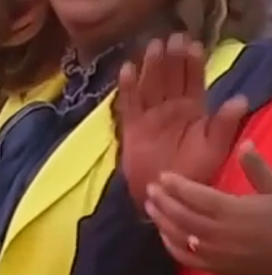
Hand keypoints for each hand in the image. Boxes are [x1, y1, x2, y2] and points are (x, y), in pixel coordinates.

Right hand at [117, 34, 247, 206]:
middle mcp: (170, 106)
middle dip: (172, 57)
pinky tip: (128, 68)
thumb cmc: (193, 171)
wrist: (166, 193)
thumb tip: (240, 99)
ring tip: (155, 46)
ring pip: (150, 84)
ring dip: (152, 66)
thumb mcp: (214, 148)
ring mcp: (150, 113)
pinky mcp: (131, 124)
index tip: (195, 45)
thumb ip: (223, 124)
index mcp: (192, 109)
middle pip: (170, 77)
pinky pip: (128, 102)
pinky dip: (128, 86)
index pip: (193, 81)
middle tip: (174, 37)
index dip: (193, 64)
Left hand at [145, 142, 271, 274]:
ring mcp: (217, 253)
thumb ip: (256, 168)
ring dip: (161, 221)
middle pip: (182, 216)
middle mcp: (220, 233)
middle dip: (163, 201)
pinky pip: (188, 259)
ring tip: (149, 207)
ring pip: (180, 236)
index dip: (177, 185)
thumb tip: (243, 143)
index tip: (163, 175)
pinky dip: (172, 246)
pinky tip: (164, 235)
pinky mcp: (218, 268)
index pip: (196, 196)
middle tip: (150, 188)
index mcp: (233, 211)